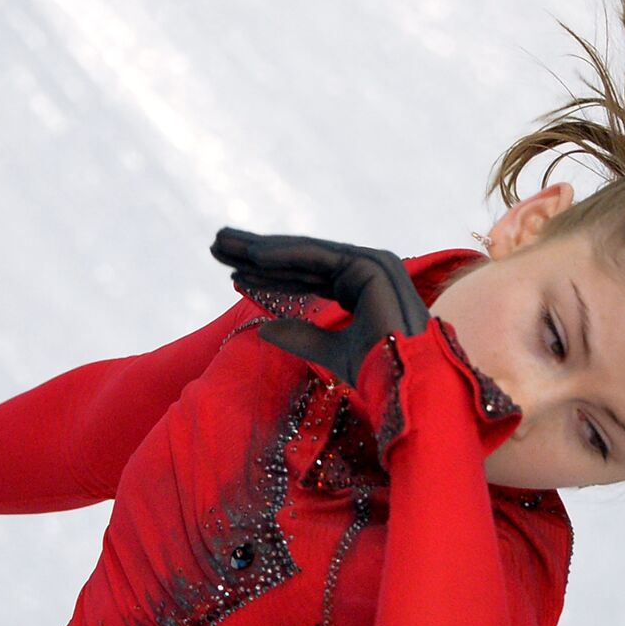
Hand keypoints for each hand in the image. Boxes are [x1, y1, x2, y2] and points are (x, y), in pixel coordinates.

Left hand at [209, 227, 430, 386]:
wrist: (407, 381)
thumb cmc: (377, 372)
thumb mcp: (329, 353)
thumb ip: (300, 338)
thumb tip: (263, 329)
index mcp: (358, 288)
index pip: (304, 277)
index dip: (267, 276)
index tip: (232, 275)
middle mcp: (365, 270)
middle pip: (299, 261)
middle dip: (256, 254)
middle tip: (217, 246)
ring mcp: (370, 263)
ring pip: (303, 254)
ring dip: (261, 248)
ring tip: (222, 244)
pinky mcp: (370, 265)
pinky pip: (318, 257)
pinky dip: (284, 256)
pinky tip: (253, 256)